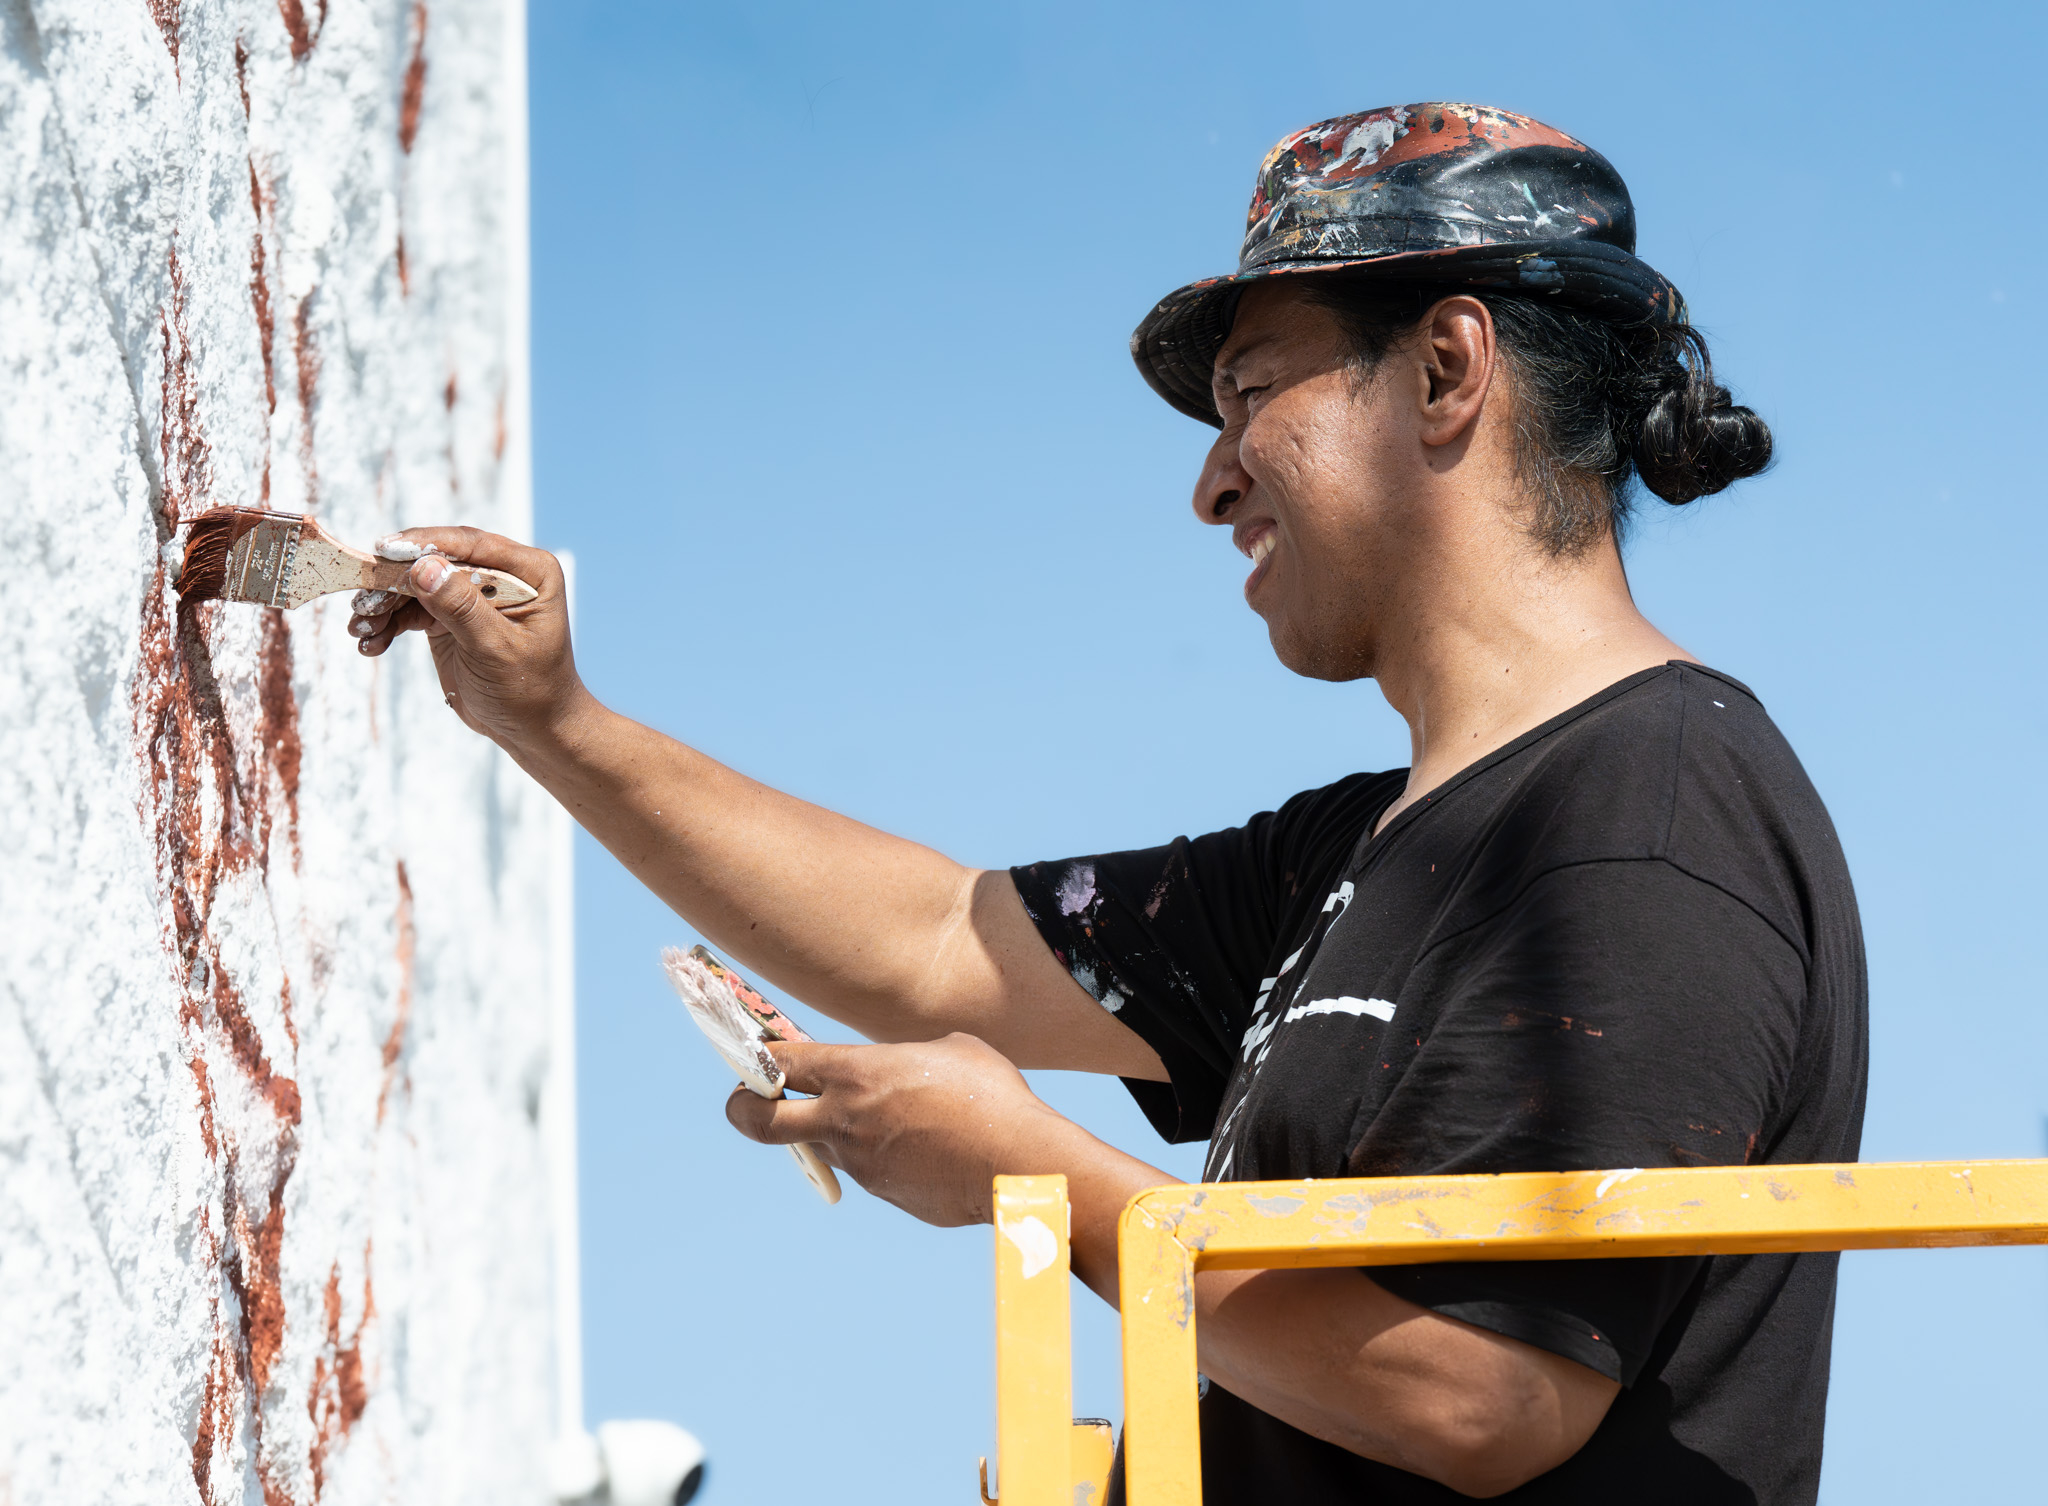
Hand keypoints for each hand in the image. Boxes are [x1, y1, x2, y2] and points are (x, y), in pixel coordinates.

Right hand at [347, 527, 590, 747]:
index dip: (426, 544)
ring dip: (384, 605)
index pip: (472, 545)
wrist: (531, 729)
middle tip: (362, 602)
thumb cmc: (529, 689)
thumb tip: (423, 567)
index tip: (385, 549)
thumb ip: (461, 608)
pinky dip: (388, 624)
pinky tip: (371, 644)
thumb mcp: (496, 649)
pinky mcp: (448, 617)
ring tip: (360, 630)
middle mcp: (501, 575)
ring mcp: (471, 594)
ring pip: (417, 585)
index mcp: (530, 572)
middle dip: (395, 580)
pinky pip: (411, 610)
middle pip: (437, 562)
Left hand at [724, 1033, 1079, 1226]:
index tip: (757, 1057)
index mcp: (854, 1074)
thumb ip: (909, 1056)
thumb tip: (905, 1067)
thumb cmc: (990, 1097)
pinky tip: (931, 1147)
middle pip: (759, 1121)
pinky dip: (886, 1156)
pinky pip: (871, 1168)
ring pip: (825, 1144)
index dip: (760, 1057)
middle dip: (742, 1109)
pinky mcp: (883, 1192)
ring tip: (893, 1118)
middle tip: (747, 1101)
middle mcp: (843, 1120)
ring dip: (839, 1131)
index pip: (779, 1062)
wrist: (1016, 1166)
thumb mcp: (949, 1050)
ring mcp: (860, 1162)